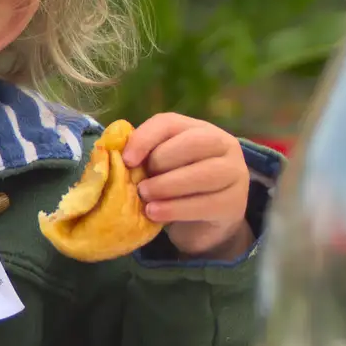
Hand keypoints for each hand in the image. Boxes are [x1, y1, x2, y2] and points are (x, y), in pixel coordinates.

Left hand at [122, 113, 252, 259]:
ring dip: (167, 187)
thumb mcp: (159, 167)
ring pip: (203, 174)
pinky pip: (206, 203)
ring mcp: (235, 173)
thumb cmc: (175, 186)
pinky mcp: (235, 203)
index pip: (170, 123)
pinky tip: (155, 213)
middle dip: (161, 162)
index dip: (145, 138)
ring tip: (145, 198)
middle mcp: (223, 145)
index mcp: (199, 129)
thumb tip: (110, 152)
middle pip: (193, 143)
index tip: (126, 160)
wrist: (204, 222)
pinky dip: (175, 209)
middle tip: (140, 184)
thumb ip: (143, 156)